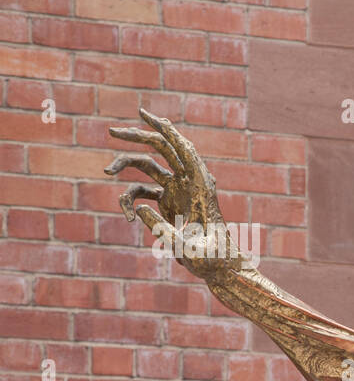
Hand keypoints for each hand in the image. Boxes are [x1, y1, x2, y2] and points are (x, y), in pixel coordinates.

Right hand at [104, 107, 235, 279]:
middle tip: (111, 131)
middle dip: (137, 137)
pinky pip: (141, 192)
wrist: (220, 267)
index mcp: (201, 185)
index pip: (182, 148)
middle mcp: (189, 182)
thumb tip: (139, 208)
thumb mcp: (187, 249)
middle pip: (161, 149)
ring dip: (124, 164)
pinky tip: (130, 219)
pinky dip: (129, 201)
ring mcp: (177, 190)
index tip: (141, 113)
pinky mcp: (167, 202)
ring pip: (147, 166)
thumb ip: (163, 230)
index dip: (163, 128)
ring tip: (106, 170)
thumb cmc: (212, 259)